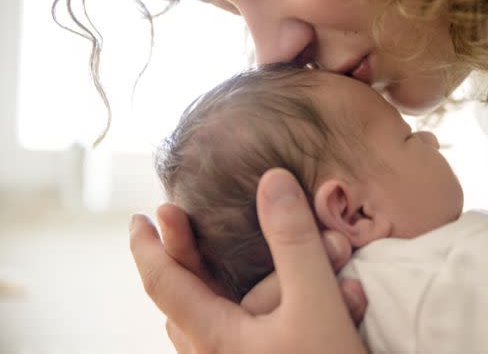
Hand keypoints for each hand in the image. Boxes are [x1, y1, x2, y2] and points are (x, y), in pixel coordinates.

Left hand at [130, 168, 367, 353]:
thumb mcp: (316, 305)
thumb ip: (294, 243)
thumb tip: (273, 181)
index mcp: (214, 338)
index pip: (164, 283)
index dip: (149, 246)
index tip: (139, 218)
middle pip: (180, 301)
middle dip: (177, 257)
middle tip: (174, 221)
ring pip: (202, 322)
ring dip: (202, 284)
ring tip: (203, 260)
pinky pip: (226, 336)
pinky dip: (229, 307)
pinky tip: (250, 304)